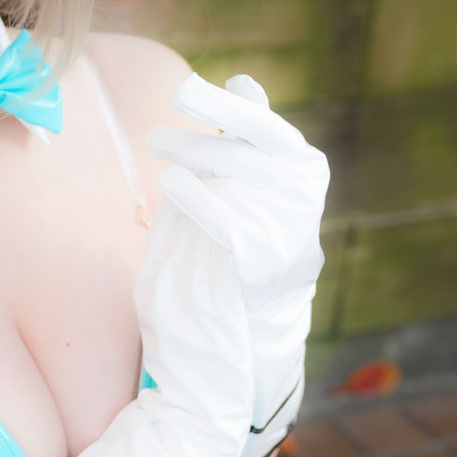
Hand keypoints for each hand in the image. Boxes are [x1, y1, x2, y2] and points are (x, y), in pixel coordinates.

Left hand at [146, 72, 328, 456]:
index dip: (249, 111)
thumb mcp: (212, 213)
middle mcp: (299, 222)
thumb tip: (244, 84)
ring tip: (157, 144)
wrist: (206, 373)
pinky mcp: (259, 271)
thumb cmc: (205, 286)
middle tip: (177, 94)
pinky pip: (230, 220)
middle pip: (267, 147)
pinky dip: (198, 196)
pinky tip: (170, 181)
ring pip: (247, 175)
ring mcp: (284, 245)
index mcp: (292, 205)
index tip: (222, 83)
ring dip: (198, 150)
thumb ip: (225, 158)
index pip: (278, 140)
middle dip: (221, 115)